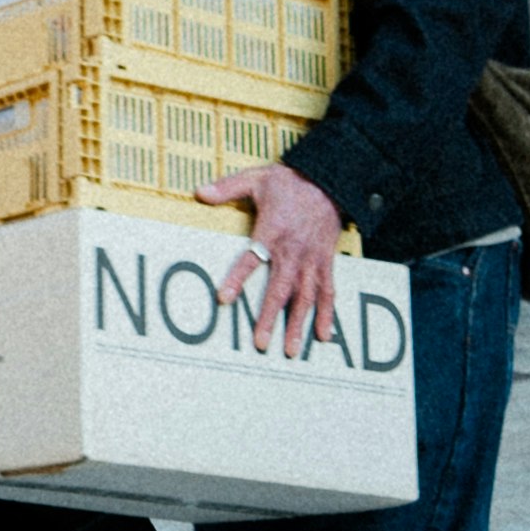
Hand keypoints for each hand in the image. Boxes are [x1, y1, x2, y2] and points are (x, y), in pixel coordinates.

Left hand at [199, 156, 347, 356]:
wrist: (330, 180)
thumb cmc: (290, 182)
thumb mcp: (256, 179)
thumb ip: (227, 188)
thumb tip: (199, 192)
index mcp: (272, 231)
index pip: (251, 259)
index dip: (237, 278)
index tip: (224, 298)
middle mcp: (293, 251)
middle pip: (280, 289)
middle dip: (270, 318)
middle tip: (261, 343)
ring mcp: (311, 260)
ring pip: (305, 297)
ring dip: (297, 325)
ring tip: (290, 351)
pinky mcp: (326, 263)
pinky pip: (327, 292)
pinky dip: (326, 315)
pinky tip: (323, 336)